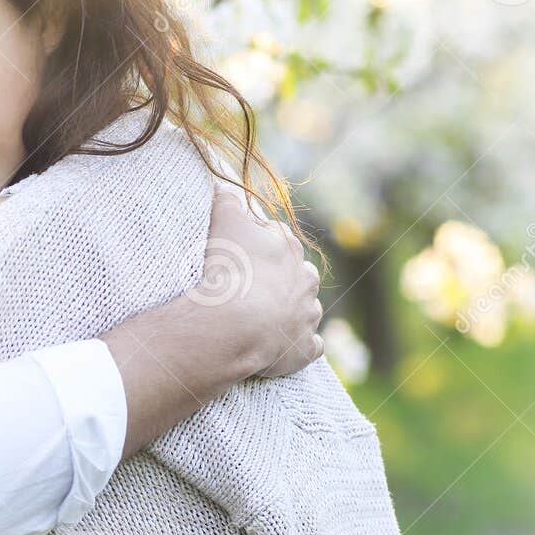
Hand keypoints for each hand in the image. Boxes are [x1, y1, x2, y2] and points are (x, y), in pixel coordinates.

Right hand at [194, 187, 322, 379]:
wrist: (236, 323)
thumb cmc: (229, 269)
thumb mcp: (224, 221)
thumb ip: (226, 200)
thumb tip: (225, 186)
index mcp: (287, 248)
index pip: (278, 240)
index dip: (260, 249)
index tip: (243, 258)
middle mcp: (305, 280)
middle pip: (297, 275)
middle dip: (282, 281)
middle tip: (253, 291)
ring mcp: (308, 316)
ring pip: (306, 310)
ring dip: (292, 313)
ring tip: (265, 321)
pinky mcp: (304, 348)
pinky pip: (309, 346)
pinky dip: (299, 346)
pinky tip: (283, 348)